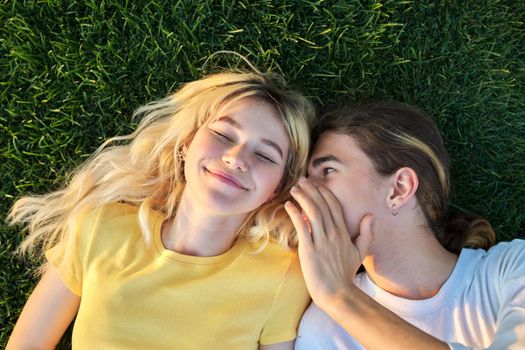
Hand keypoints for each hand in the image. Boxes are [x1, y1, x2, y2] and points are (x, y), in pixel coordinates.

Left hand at [284, 178, 373, 307]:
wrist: (337, 292)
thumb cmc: (345, 274)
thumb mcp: (360, 252)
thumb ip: (366, 233)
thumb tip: (370, 216)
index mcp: (343, 232)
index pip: (334, 206)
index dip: (324, 193)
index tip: (316, 184)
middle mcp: (333, 233)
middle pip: (322, 205)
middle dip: (311, 190)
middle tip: (302, 180)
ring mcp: (321, 241)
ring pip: (312, 212)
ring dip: (302, 197)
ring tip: (294, 188)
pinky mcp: (309, 249)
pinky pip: (302, 227)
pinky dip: (295, 214)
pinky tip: (288, 206)